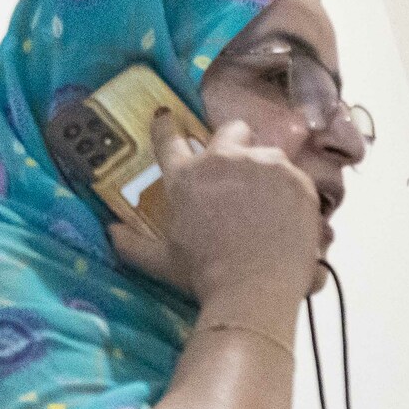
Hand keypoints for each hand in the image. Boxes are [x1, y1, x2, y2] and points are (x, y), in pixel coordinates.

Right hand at [107, 113, 322, 315]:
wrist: (253, 291)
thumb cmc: (204, 277)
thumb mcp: (163, 261)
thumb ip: (134, 245)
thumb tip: (110, 233)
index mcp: (185, 176)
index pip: (168, 139)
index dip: (166, 126)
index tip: (166, 117)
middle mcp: (223, 160)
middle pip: (232, 130)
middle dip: (235, 142)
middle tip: (240, 168)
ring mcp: (264, 166)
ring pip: (269, 154)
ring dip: (268, 172)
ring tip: (272, 203)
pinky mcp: (297, 180)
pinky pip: (297, 177)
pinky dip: (294, 194)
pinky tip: (292, 217)